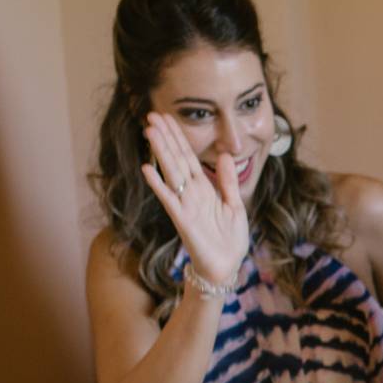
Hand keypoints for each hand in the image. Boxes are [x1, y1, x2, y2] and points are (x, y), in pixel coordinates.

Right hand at [140, 112, 249, 288]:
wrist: (227, 266)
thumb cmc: (230, 239)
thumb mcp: (235, 205)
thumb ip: (228, 181)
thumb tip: (226, 155)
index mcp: (204, 189)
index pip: (189, 157)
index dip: (179, 138)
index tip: (168, 118)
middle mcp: (191, 194)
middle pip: (176, 160)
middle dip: (166, 137)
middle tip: (151, 116)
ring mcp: (185, 205)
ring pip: (171, 173)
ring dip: (160, 152)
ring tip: (149, 131)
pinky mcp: (182, 220)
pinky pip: (169, 199)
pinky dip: (158, 185)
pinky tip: (147, 168)